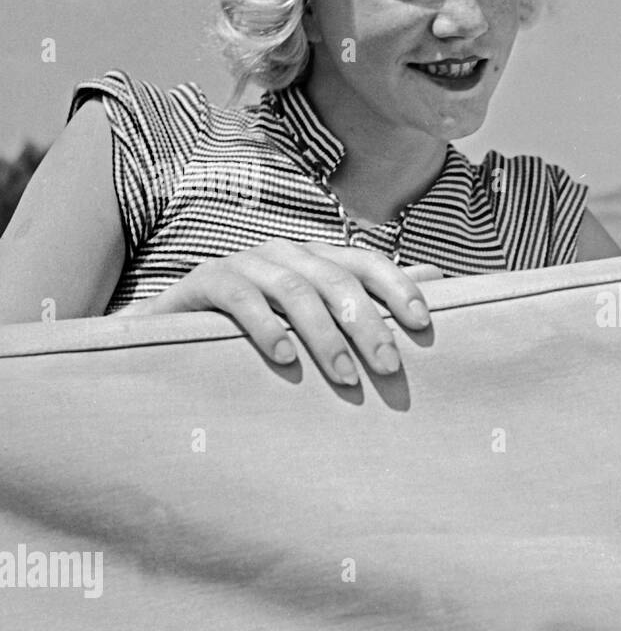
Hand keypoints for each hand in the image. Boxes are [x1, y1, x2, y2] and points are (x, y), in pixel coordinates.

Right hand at [124, 240, 440, 383]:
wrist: (171, 336)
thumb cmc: (259, 331)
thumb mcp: (317, 319)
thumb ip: (372, 297)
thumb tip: (439, 277)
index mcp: (316, 260)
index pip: (366, 263)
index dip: (398, 288)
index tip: (423, 325)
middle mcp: (285, 254)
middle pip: (337, 279)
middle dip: (368, 323)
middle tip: (390, 368)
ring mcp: (245, 263)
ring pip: (295, 289)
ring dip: (325, 335)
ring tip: (346, 377)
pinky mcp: (205, 282)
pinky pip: (240, 298)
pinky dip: (266, 327)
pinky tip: (284, 358)